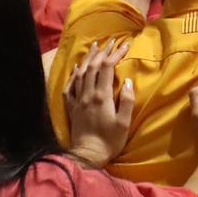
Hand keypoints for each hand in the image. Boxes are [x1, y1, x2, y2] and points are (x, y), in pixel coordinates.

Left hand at [64, 40, 135, 167]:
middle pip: (93, 66)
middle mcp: (87, 94)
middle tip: (111, 41)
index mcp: (102, 96)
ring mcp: (78, 100)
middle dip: (103, 52)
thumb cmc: (109, 141)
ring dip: (88, 58)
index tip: (125, 46)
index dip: (115, 54)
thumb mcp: (124, 123)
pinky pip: (70, 86)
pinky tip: (76, 68)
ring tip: (94, 47)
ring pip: (81, 73)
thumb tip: (127, 81)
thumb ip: (127, 101)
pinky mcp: (72, 107)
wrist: (87, 155)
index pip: (107, 68)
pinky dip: (74, 74)